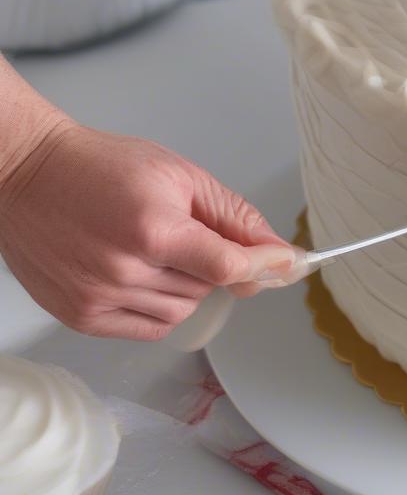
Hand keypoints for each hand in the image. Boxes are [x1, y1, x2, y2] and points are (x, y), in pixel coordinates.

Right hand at [0, 121, 296, 340]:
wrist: (29, 174)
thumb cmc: (103, 167)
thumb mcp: (180, 176)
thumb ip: (233, 217)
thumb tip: (277, 253)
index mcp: (153, 229)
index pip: (228, 266)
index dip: (264, 266)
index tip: (288, 263)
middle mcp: (124, 270)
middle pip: (208, 288)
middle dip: (213, 264)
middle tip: (184, 232)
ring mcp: (98, 298)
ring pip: (183, 311)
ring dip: (187, 286)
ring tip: (154, 248)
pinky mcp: (81, 316)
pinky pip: (151, 328)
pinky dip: (161, 306)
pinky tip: (141, 273)